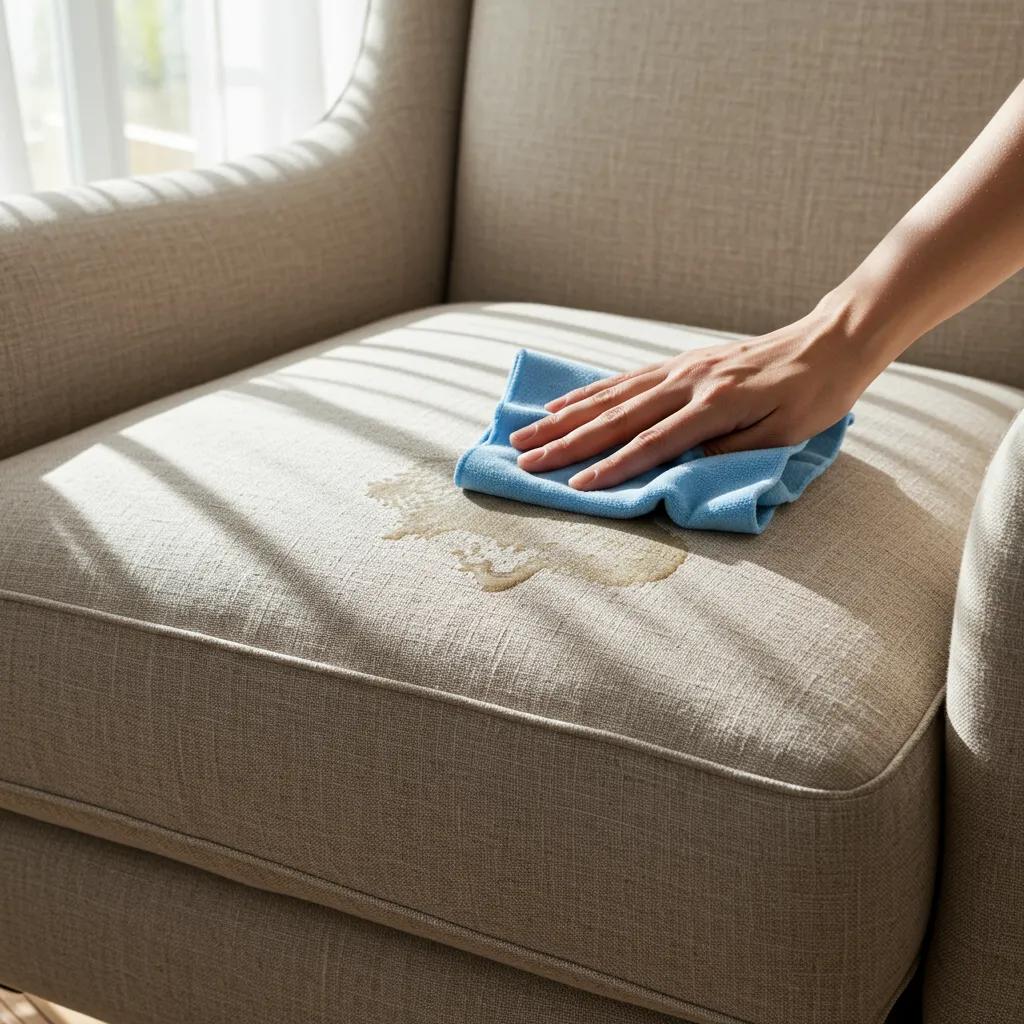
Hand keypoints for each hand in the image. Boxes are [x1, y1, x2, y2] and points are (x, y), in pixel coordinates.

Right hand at [509, 304, 881, 489]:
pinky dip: (589, 392)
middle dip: (567, 442)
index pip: (651, 444)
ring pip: (610, 395)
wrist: (830, 341)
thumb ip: (728, 452)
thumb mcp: (784, 434)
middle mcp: (687, 383)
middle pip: (616, 418)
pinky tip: (563, 403)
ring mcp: (679, 368)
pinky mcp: (679, 362)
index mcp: (714, 406)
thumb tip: (677, 466)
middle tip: (525, 459)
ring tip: (526, 431)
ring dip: (564, 416)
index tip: (574, 488)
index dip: (611, 469)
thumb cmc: (815, 395)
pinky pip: (624, 378)